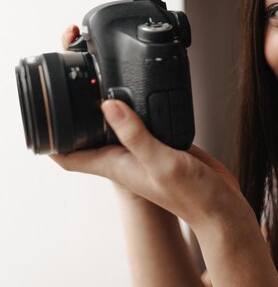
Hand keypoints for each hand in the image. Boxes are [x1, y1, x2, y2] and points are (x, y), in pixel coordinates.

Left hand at [56, 25, 247, 229]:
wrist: (219, 205)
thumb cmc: (191, 196)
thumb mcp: (161, 162)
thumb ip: (135, 134)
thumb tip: (107, 105)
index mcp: (116, 165)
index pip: (69, 154)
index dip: (52, 136)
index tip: (48, 112)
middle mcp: (126, 157)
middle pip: (88, 133)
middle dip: (77, 111)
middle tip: (78, 82)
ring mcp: (144, 150)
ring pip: (116, 125)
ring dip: (109, 107)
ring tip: (105, 81)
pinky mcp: (165, 143)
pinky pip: (146, 123)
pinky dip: (141, 107)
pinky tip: (147, 93)